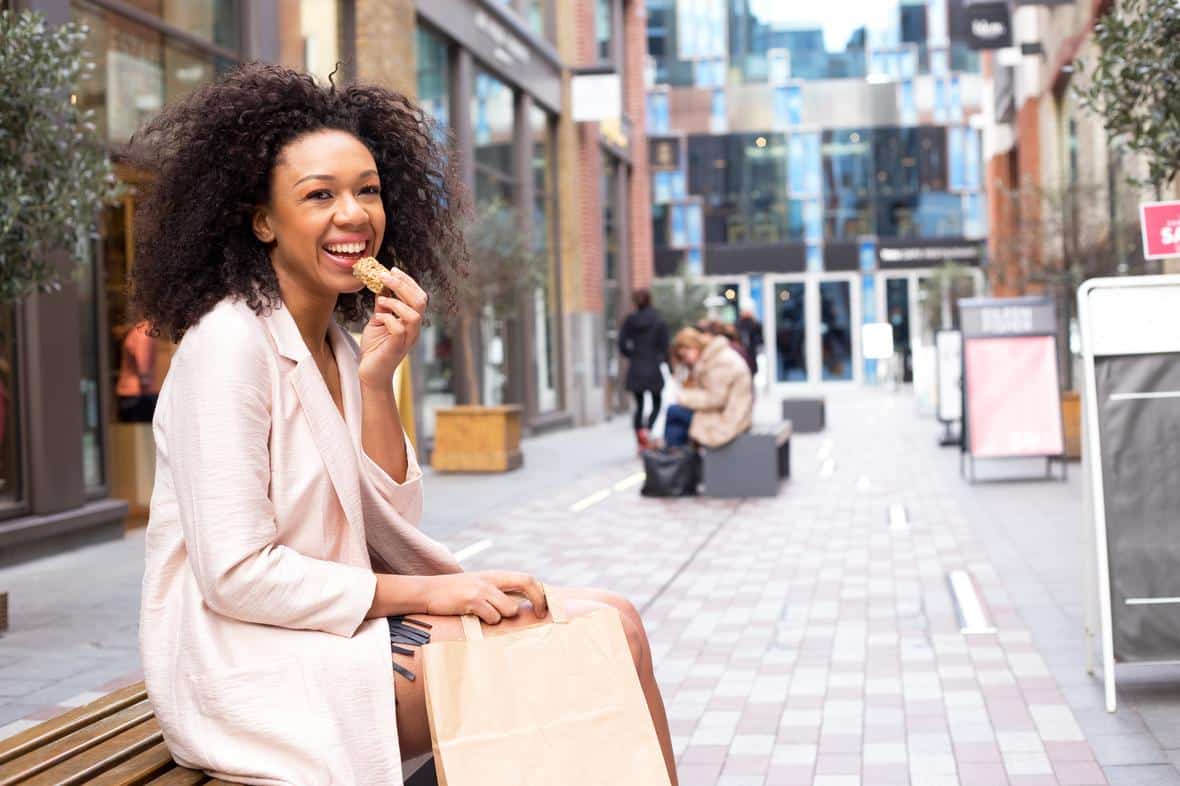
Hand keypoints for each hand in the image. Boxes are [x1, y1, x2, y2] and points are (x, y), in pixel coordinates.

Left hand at [357, 269, 428, 389]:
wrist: (370, 373)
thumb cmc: (375, 348)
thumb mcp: (378, 320)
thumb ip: (384, 305)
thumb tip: (382, 285)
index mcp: (412, 321)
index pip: (419, 296)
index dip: (407, 281)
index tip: (392, 269)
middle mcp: (414, 329)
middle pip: (420, 301)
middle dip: (403, 285)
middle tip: (385, 276)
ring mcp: (407, 339)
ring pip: (414, 315)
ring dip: (396, 302)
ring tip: (380, 300)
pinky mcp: (397, 348)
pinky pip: (399, 329)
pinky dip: (388, 318)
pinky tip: (377, 317)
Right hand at [423, 571, 548, 623]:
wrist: (427, 591)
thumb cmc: (454, 594)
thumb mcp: (478, 587)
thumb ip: (497, 593)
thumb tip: (520, 608)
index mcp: (495, 575)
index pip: (527, 578)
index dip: (540, 593)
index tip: (543, 608)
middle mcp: (491, 579)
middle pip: (527, 583)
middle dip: (538, 600)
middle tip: (539, 615)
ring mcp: (482, 589)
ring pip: (509, 608)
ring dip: (503, 617)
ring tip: (485, 616)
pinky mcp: (472, 601)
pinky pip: (492, 617)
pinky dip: (488, 621)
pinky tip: (474, 617)